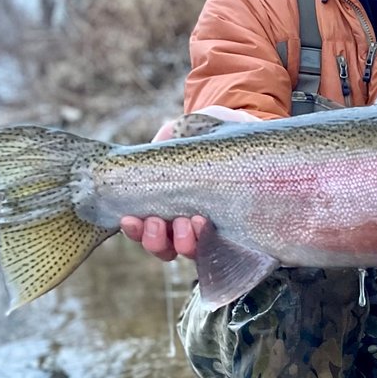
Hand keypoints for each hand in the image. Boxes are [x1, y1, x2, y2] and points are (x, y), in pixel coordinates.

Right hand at [122, 106, 253, 257]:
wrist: (247, 126)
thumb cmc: (211, 133)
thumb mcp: (183, 131)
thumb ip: (166, 137)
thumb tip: (156, 144)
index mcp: (166, 202)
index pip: (142, 228)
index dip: (133, 230)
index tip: (129, 218)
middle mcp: (185, 221)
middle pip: (162, 247)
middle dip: (154, 239)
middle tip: (157, 221)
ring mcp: (210, 228)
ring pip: (187, 251)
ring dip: (180, 242)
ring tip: (186, 223)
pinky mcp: (235, 229)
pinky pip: (218, 247)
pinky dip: (206, 243)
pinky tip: (203, 224)